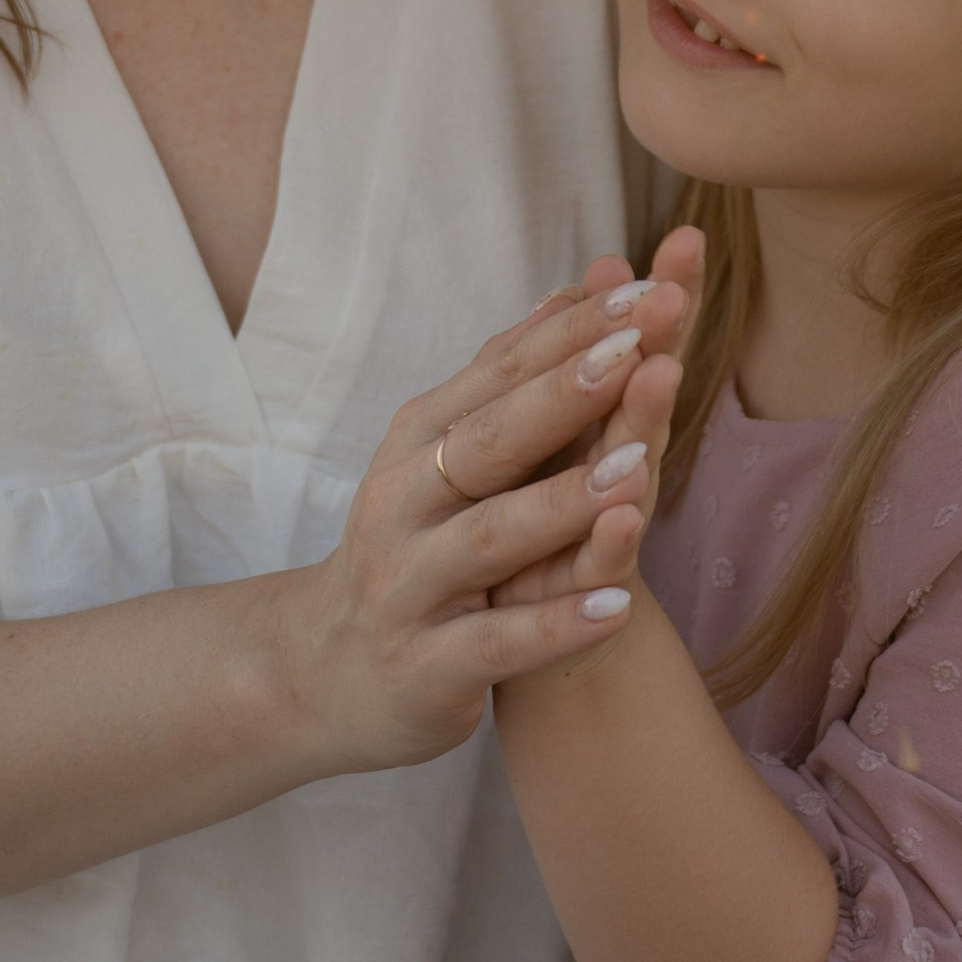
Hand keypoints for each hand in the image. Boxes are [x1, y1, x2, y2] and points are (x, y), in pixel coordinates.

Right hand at [279, 258, 692, 777]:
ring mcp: (410, 586)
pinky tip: (619, 610)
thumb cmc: (410, 545)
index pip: (499, 375)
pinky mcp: (427, 666)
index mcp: (419, 440)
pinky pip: (496, 643)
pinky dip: (555, 626)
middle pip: (488, 441)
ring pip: (491, 537)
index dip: (570, 334)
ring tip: (638, 471)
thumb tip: (576, 288)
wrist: (318, 673)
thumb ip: (510, 379)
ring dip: (563, 504)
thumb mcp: (446, 456)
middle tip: (638, 351)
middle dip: (564, 395)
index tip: (643, 290)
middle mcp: (405, 502)